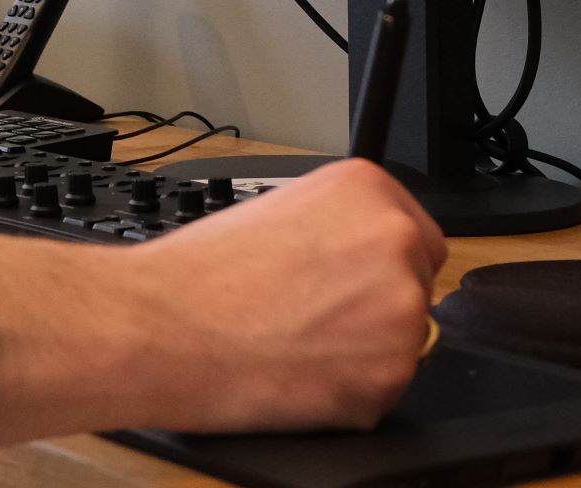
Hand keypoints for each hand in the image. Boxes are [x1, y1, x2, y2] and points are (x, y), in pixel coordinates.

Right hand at [118, 162, 445, 430]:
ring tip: (296, 342)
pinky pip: (384, 388)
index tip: (346, 281)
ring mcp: (401, 310)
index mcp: (367, 189)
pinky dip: (349, 391)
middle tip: (312, 314)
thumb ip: (336, 225)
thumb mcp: (277, 207)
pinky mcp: (391, 374)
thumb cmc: (202, 273)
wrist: (164, 326)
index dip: (377, 265)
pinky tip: (299, 373)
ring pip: (403, 340)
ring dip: (363, 350)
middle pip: (416, 285)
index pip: (415, 236)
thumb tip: (357, 257)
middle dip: (375, 305)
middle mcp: (395, 241)